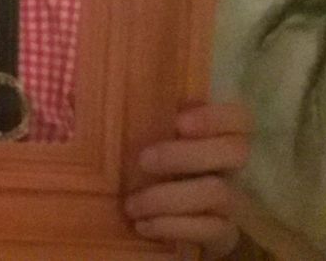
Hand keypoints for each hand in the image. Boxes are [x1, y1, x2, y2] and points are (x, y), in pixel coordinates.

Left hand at [124, 103, 251, 257]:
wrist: (165, 218)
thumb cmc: (147, 166)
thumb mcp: (141, 139)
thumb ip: (130, 118)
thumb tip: (87, 94)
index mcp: (215, 135)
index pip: (238, 117)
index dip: (215, 116)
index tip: (178, 121)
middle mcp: (229, 165)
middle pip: (236, 150)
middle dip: (186, 154)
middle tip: (142, 160)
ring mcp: (231, 199)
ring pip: (220, 192)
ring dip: (169, 197)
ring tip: (131, 204)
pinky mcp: (223, 231)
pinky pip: (212, 229)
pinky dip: (173, 227)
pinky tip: (143, 225)